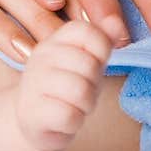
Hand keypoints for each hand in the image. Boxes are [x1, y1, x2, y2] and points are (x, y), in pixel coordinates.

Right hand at [16, 20, 110, 150]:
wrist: (34, 122)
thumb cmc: (66, 89)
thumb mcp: (86, 62)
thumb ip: (101, 41)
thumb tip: (119, 27)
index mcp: (55, 40)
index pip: (87, 30)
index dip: (101, 50)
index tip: (93, 65)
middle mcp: (40, 56)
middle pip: (88, 64)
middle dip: (93, 85)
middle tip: (81, 92)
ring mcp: (33, 83)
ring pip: (81, 92)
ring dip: (85, 105)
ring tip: (73, 106)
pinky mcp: (31, 112)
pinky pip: (70, 116)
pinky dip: (74, 123)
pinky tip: (63, 120)